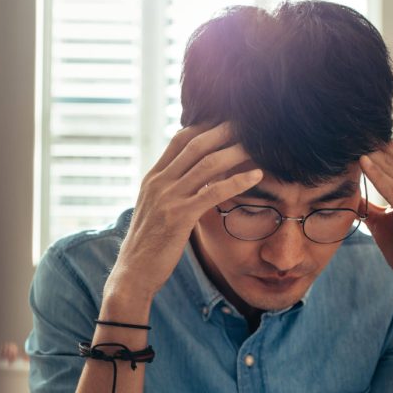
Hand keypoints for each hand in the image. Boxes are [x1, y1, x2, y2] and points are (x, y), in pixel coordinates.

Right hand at [104, 122, 262, 301]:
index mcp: (153, 178)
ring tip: (258, 144)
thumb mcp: (155, 210)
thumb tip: (191, 182)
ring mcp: (168, 198)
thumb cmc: (148, 245)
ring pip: (207, 164)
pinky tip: (257, 175)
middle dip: (224, 131)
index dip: (205, 127)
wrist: (133, 272)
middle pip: (195, 145)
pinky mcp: (180, 217)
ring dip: (235, 151)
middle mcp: (159, 183)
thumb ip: (169, 192)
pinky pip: (213, 192)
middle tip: (249, 122)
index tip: (227, 120)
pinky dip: (238, 181)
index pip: (179, 140)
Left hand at [358, 140, 392, 300]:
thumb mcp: (383, 224)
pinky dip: (378, 174)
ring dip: (371, 152)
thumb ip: (370, 208)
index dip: (374, 143)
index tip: (351, 131)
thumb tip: (352, 199)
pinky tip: (363, 161)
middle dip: (371, 142)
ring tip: (351, 136)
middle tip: (347, 125)